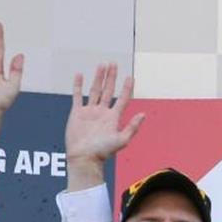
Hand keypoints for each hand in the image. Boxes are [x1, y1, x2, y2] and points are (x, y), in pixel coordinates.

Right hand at [64, 63, 144, 190]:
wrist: (84, 157)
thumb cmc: (103, 151)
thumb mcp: (121, 140)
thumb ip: (132, 127)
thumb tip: (143, 114)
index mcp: (113, 118)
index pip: (123, 99)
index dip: (127, 88)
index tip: (130, 77)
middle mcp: (102, 113)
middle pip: (108, 91)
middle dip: (111, 77)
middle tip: (113, 64)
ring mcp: (89, 112)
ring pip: (94, 90)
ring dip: (98, 78)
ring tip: (101, 65)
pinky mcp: (77, 113)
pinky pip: (77, 96)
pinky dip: (78, 85)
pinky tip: (80, 75)